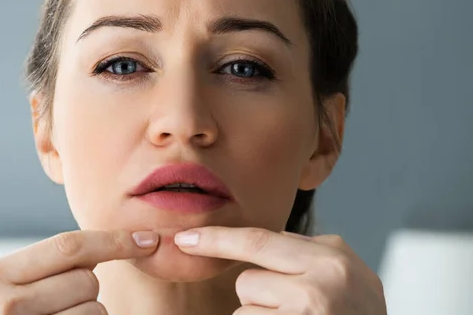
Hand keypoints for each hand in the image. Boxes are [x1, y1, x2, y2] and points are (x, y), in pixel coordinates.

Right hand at [0, 230, 158, 313]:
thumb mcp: (15, 286)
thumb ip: (53, 263)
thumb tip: (125, 240)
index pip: (69, 246)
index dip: (115, 240)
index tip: (149, 240)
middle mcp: (3, 305)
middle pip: (86, 279)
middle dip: (88, 288)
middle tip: (58, 303)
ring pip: (95, 309)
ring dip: (89, 314)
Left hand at [174, 227, 385, 314]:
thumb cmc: (361, 314)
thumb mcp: (347, 269)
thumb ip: (304, 250)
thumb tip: (256, 242)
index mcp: (330, 260)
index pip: (257, 241)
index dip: (216, 239)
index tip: (185, 239)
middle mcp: (318, 287)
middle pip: (247, 282)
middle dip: (261, 294)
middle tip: (296, 306)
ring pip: (248, 313)